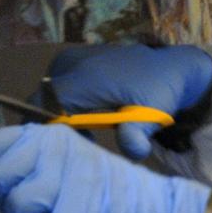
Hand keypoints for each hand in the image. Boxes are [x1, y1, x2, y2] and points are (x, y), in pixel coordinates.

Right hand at [46, 43, 211, 158]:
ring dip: (60, 119)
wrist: (170, 66)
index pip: (42, 106)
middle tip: (78, 147)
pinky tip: (87, 121)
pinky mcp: (72, 62)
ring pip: (47, 98)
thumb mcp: (154, 113)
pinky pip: (55, 89)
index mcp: (84, 77)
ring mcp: (69, 60)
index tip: (58, 151)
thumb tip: (132, 152)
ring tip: (87, 135)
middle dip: (52, 129)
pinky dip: (65, 106)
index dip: (41, 131)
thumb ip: (138, 133)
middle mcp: (69, 64)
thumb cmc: (160, 90)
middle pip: (41, 103)